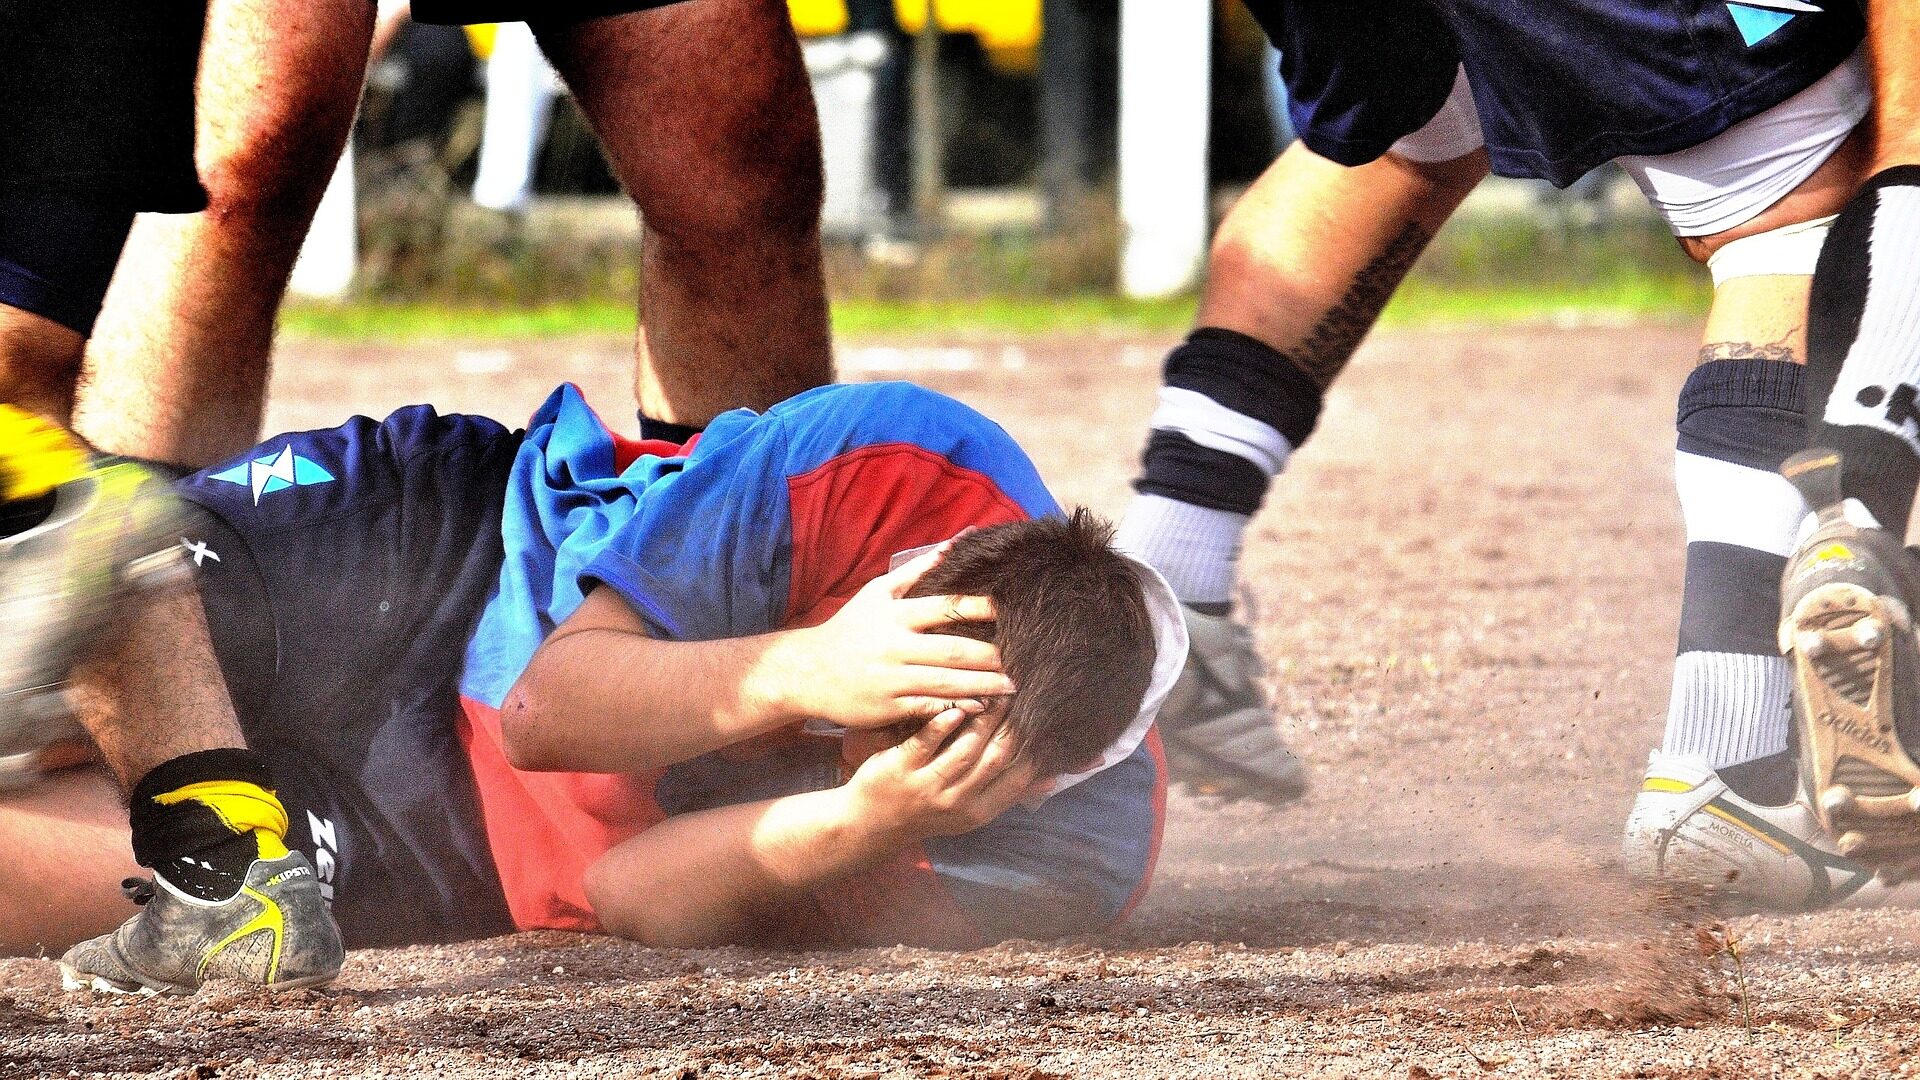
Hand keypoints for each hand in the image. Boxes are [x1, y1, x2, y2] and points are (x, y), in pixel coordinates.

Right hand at [769, 542, 1015, 728]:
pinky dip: (956, 708)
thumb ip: (918, 570)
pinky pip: (928, 708)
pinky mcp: (887, 707)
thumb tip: (957, 541)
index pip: (945, 608)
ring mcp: (891, 679)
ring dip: (983, 686)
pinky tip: (980, 709)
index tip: (1010, 610)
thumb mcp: (877, 593)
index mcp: (895, 615)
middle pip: (953, 650)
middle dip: (991, 656)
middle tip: (1023, 658)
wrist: (808, 671)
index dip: (980, 609)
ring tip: (1012, 687)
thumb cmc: (849, 628)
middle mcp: (894, 646)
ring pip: (946, 683)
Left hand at [843, 706, 1040, 840]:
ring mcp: (928, 786)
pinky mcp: (900, 769)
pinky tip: (957, 704)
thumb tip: (1054, 779)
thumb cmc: (929, 811)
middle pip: (995, 758)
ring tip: (995, 692)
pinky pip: (926, 742)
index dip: (1033, 748)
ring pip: (965, 749)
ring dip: (984, 719)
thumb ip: (1008, 793)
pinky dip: (944, 723)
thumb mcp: (971, 811)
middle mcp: (956, 802)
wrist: (871, 825)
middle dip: (1012, 725)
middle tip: (1021, 694)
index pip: (1018, 777)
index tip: (1042, 719)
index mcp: (978, 812)